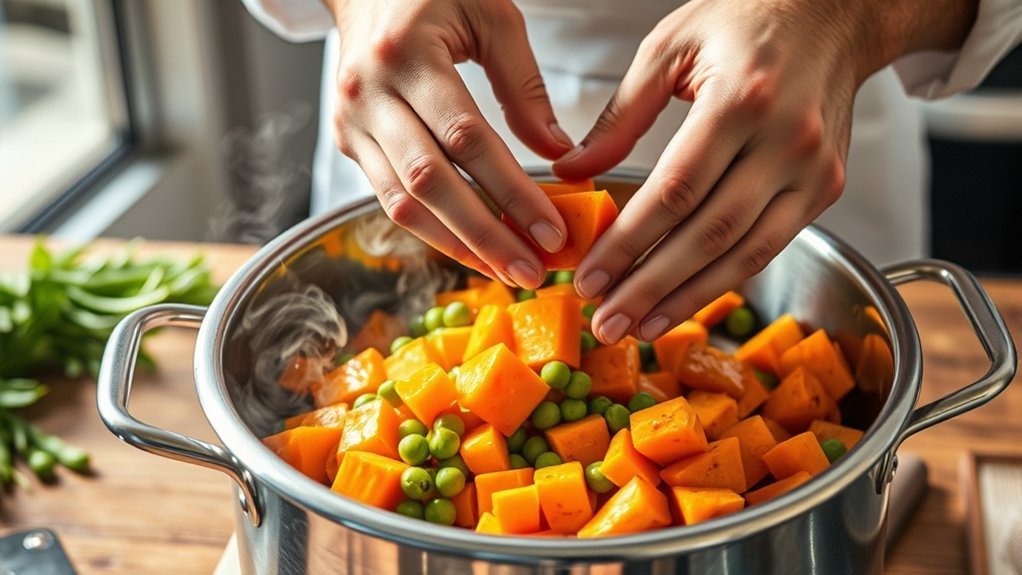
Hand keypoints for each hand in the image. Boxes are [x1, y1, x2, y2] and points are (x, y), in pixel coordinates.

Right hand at [326, 0, 573, 287]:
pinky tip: (471, 247)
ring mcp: (353, 122)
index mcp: (407, 55)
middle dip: (484, 235)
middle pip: (429, 184)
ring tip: (504, 271)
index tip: (551, 229)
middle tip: (529, 271)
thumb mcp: (491, 16)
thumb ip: (523, 85)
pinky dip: (432, 229)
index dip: (511, 192)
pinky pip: (390, 198)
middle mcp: (369, 94)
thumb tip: (555, 151)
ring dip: (456, 245)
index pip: (467, 139)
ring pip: (402, 203)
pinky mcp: (349, 142)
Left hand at [552, 0, 975, 343]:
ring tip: (641, 327)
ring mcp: (814, 170)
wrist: (833, 13)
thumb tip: (572, 172)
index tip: (590, 278)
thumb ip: (620, 115)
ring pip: (745, 253)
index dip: (629, 243)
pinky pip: (771, 246)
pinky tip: (686, 300)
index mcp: (741, 98)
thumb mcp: (670, 47)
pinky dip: (726, 279)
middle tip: (608, 322)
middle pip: (709, 233)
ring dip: (689, 298)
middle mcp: (786, 140)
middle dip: (652, 286)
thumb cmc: (746, 18)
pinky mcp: (827, 188)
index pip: (674, 191)